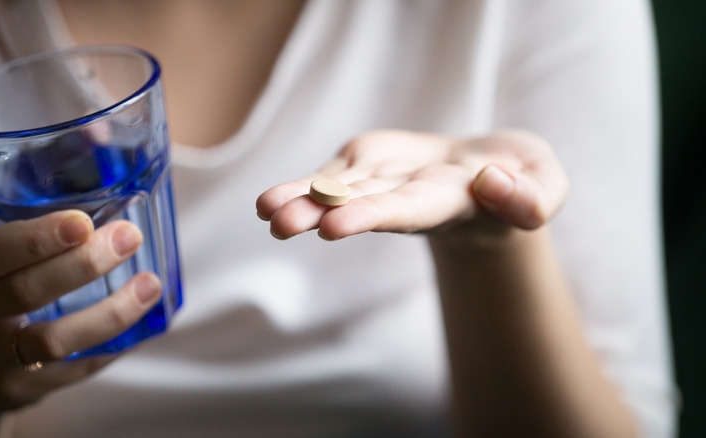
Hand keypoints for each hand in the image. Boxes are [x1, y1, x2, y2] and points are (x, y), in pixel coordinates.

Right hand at [0, 211, 161, 428]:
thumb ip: (27, 197)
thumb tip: (102, 133)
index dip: (34, 239)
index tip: (80, 222)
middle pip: (26, 292)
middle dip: (85, 264)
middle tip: (130, 237)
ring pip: (53, 340)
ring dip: (110, 313)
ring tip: (150, 285)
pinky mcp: (19, 390)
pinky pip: (71, 372)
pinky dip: (110, 348)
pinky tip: (143, 326)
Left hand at [256, 129, 568, 241]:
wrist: (490, 175)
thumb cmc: (522, 180)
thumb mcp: (545, 186)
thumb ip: (531, 197)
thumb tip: (490, 182)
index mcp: (449, 204)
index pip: (407, 211)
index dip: (372, 215)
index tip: (335, 226)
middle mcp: (407, 198)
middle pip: (361, 205)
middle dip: (322, 212)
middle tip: (282, 224)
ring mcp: (385, 182)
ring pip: (339, 191)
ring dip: (300, 200)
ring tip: (265, 211)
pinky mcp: (371, 166)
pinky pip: (335, 174)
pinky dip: (303, 185)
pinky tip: (269, 200)